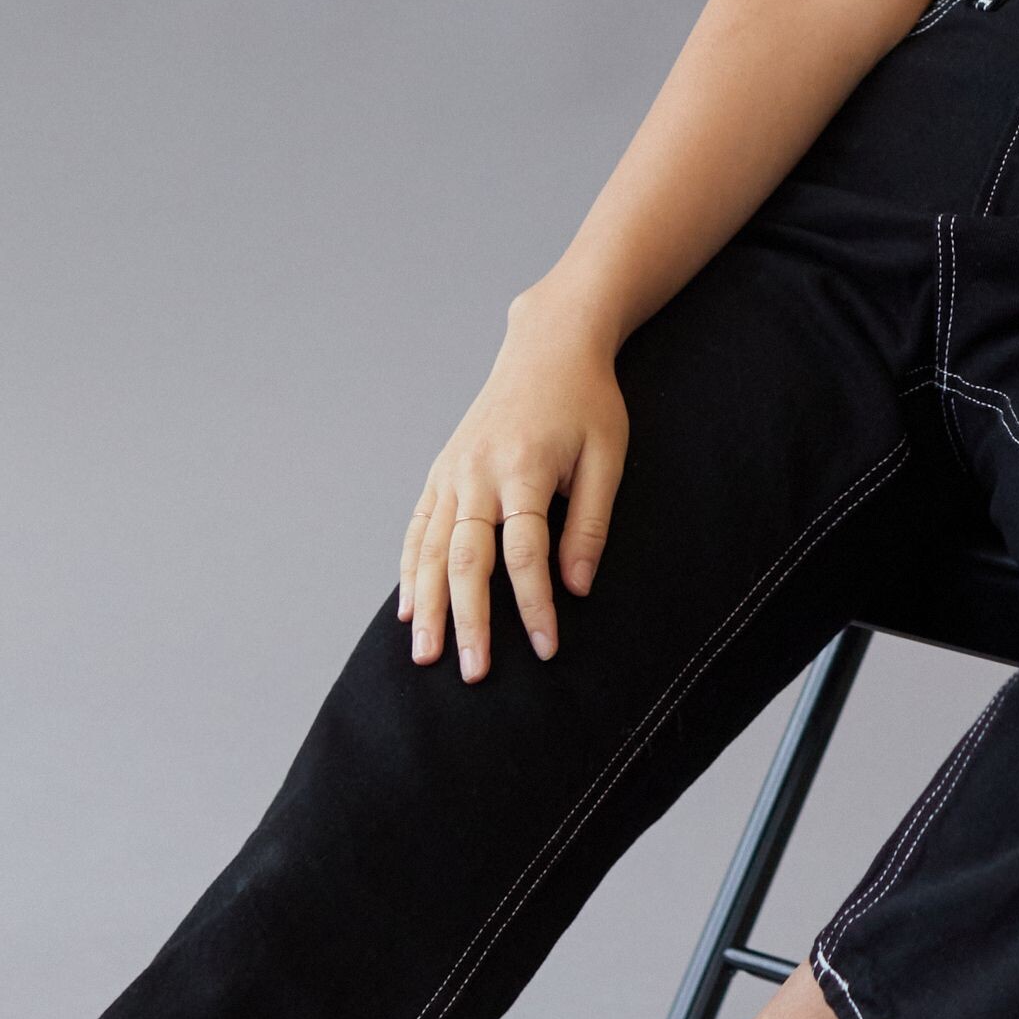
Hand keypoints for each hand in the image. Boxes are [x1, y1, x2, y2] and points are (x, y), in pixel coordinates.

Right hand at [396, 287, 629, 681]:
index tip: (547, 649)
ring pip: (429, 549)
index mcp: (523, 470)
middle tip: (473, 673)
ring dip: (428, 606)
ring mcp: (452, 471)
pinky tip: (410, 610)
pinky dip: (410, 570)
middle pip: (464, 560)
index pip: (524, 555)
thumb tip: (577, 587)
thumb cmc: (587, 402)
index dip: (535, 607)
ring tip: (426, 656)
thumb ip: (590, 523)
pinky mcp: (442, 470)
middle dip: (468, 621)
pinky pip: (418, 528)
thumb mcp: (608, 456)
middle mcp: (477, 473)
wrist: (548, 345)